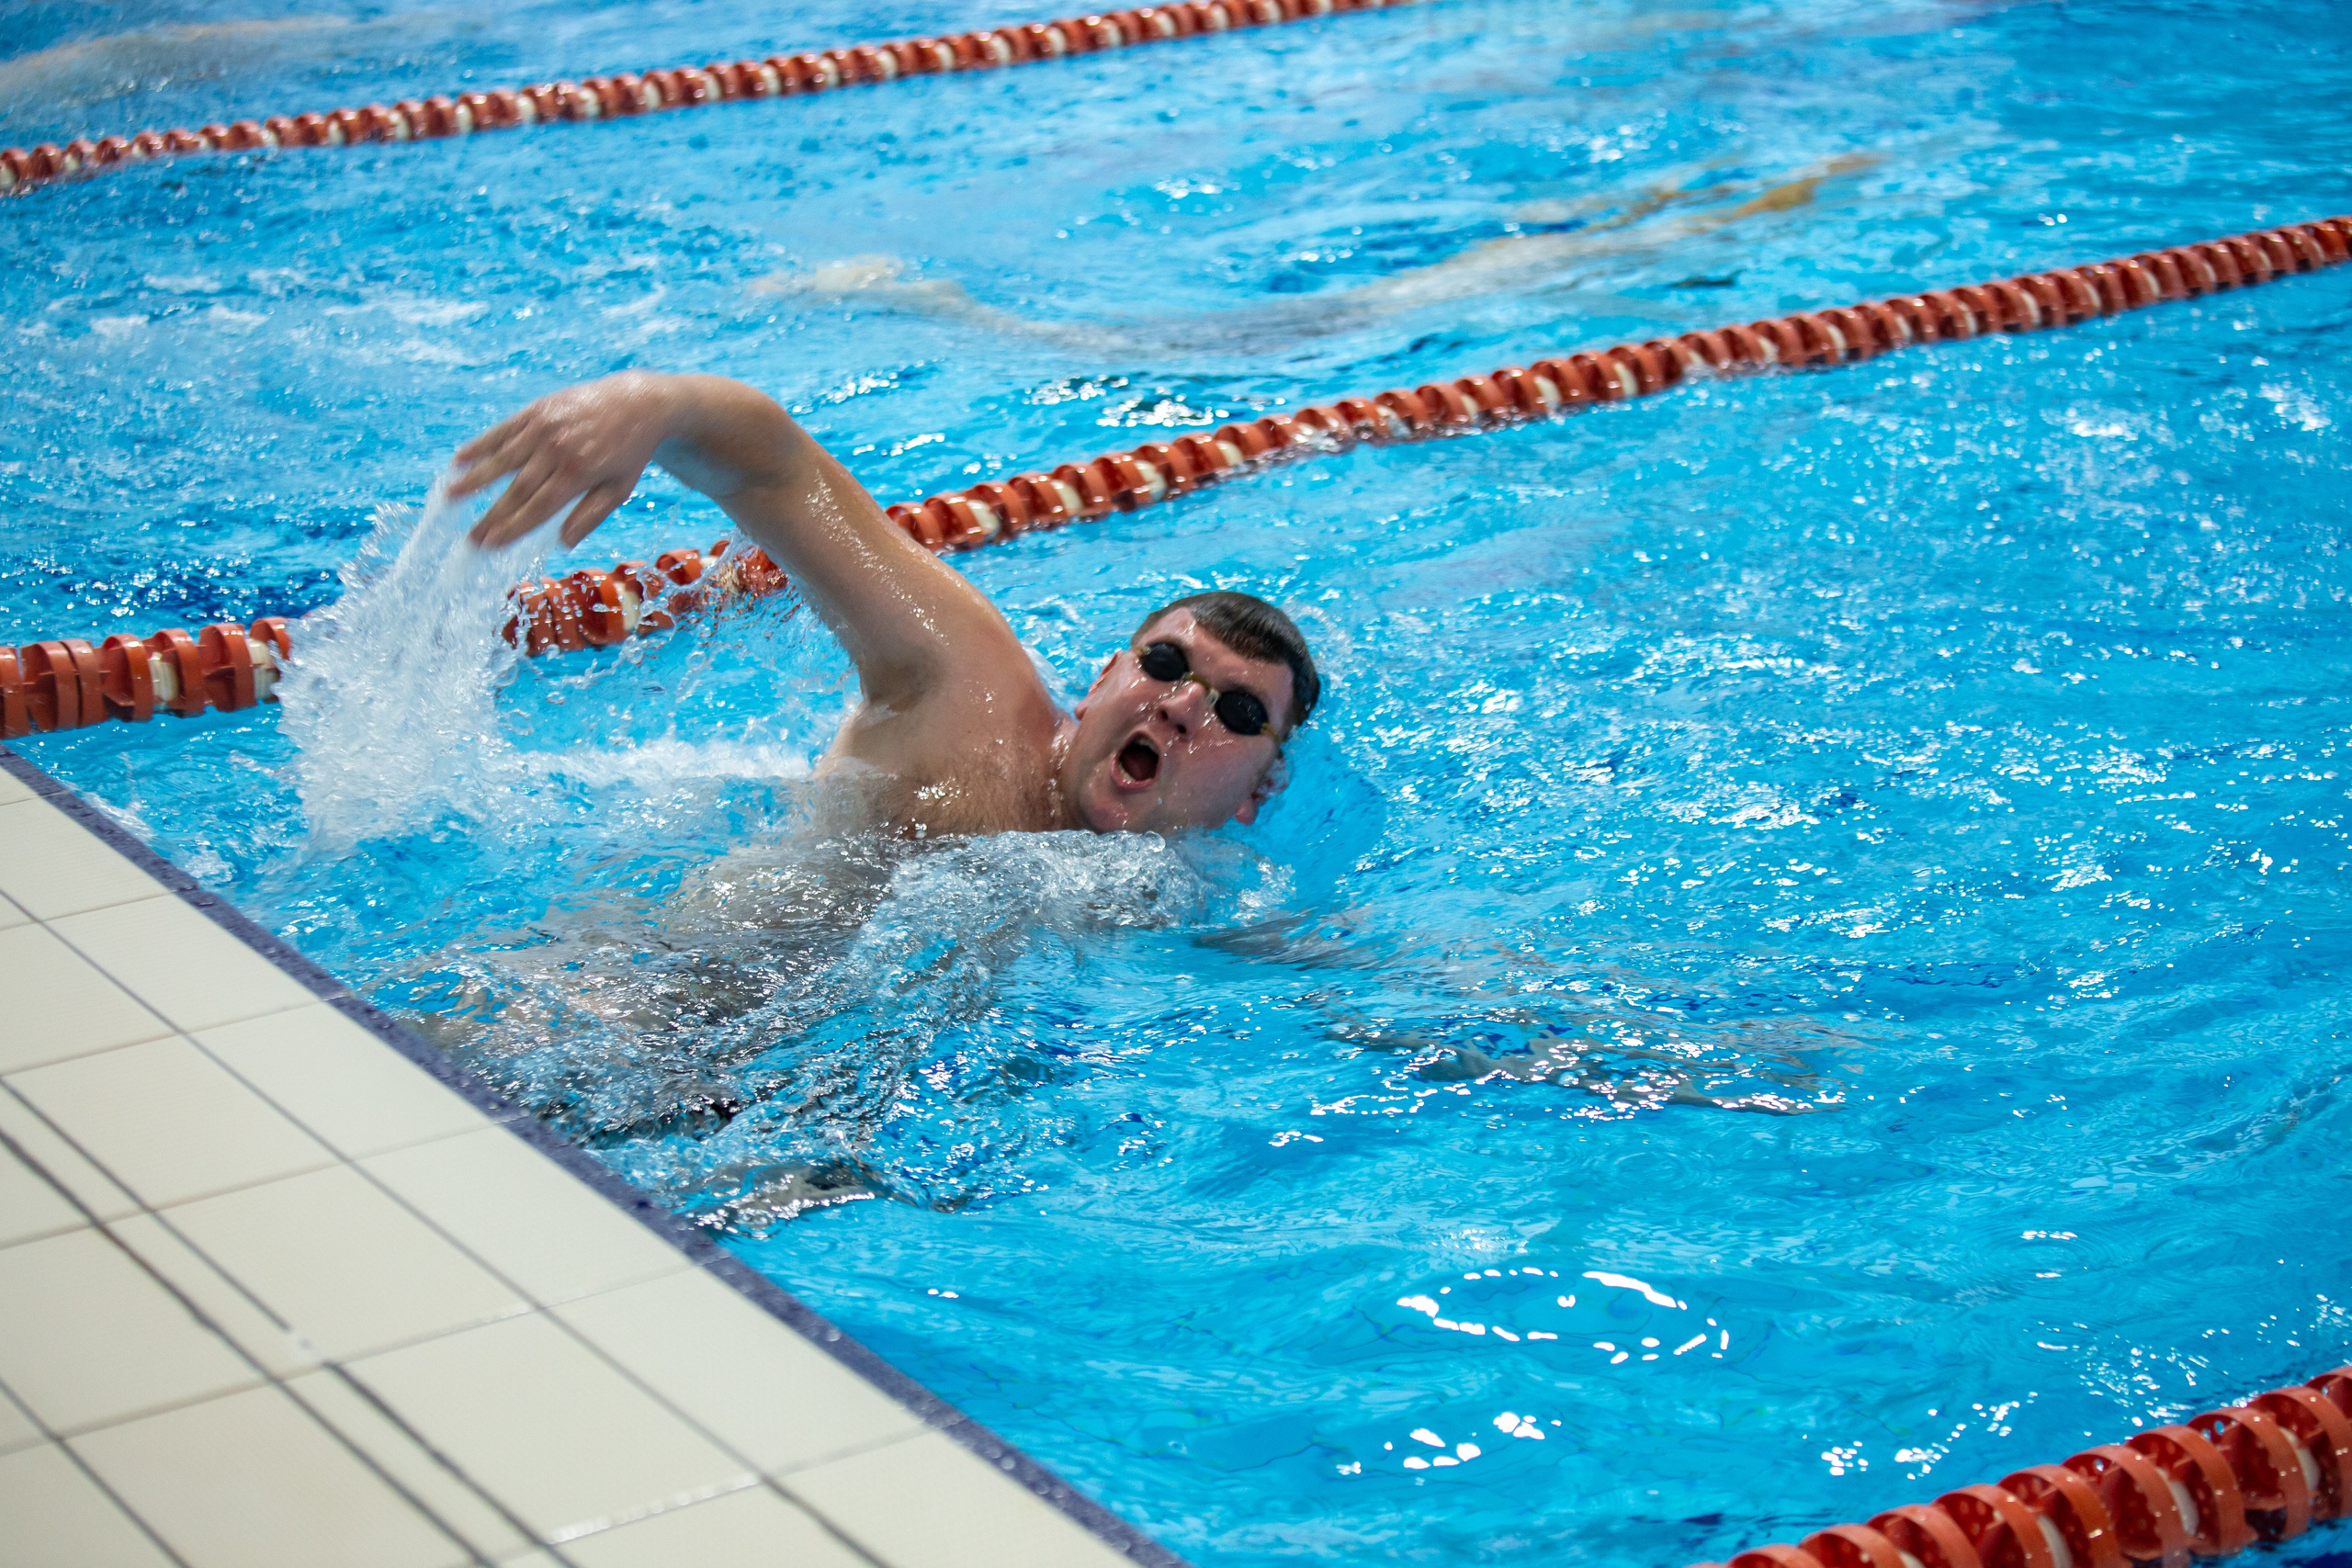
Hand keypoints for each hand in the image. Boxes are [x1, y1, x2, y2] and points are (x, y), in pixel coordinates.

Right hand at [452, 372, 674, 548]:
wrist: (637, 402)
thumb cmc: (629, 453)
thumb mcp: (619, 489)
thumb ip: (591, 516)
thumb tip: (562, 543)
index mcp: (579, 472)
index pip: (538, 507)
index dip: (512, 527)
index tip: (490, 544)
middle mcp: (557, 449)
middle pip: (516, 488)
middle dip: (491, 515)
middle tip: (469, 537)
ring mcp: (544, 426)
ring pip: (502, 458)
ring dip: (474, 478)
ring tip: (450, 495)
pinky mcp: (537, 410)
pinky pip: (503, 430)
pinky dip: (481, 444)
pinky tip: (460, 459)